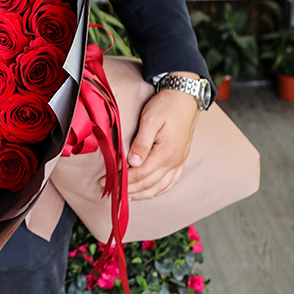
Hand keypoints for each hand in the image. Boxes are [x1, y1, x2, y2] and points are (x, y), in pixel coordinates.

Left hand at [103, 82, 200, 199]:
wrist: (186, 97)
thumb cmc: (166, 105)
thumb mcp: (151, 119)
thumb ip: (141, 142)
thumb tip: (133, 162)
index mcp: (165, 153)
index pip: (140, 174)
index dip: (123, 180)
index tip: (108, 182)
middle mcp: (174, 161)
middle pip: (149, 183)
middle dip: (129, 190)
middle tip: (113, 192)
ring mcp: (179, 161)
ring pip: (160, 186)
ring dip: (143, 194)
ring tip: (127, 197)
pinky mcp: (181, 158)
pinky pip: (172, 181)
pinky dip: (160, 190)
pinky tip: (151, 193)